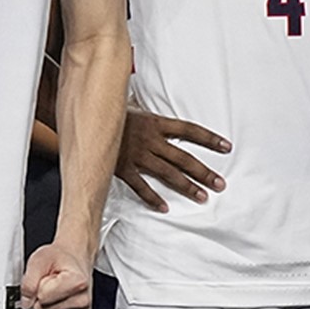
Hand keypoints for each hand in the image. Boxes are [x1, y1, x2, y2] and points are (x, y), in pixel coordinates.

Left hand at [21, 239, 94, 308]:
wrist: (75, 259)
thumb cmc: (60, 258)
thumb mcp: (39, 260)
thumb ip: (29, 281)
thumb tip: (25, 303)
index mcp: (77, 283)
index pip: (42, 298)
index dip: (38, 287)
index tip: (47, 278)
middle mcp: (83, 300)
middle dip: (40, 299)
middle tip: (50, 285)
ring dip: (45, 307)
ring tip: (55, 292)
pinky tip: (60, 301)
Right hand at [113, 107, 228, 212]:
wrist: (83, 118)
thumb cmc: (107, 111)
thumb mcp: (129, 104)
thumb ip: (144, 109)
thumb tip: (151, 101)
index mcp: (155, 122)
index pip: (189, 130)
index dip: (209, 138)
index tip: (226, 147)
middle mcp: (150, 139)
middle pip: (183, 157)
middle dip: (204, 171)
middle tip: (220, 184)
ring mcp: (137, 155)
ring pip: (167, 173)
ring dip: (186, 186)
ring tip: (202, 196)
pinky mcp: (122, 168)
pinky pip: (140, 186)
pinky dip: (152, 197)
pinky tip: (164, 207)